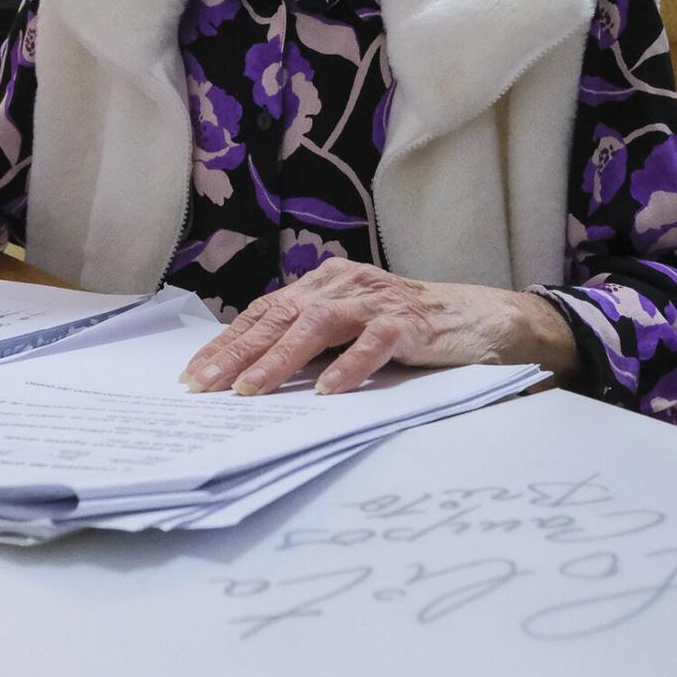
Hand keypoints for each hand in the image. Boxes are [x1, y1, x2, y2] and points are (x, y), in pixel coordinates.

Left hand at [180, 259, 580, 395]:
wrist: (482, 318)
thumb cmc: (410, 328)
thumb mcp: (353, 328)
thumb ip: (312, 341)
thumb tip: (253, 374)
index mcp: (325, 283)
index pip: (264, 312)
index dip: (227, 342)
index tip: (194, 375)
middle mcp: (344, 284)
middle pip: (279, 317)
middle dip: (236, 353)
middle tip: (203, 386)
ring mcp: (376, 301)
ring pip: (316, 326)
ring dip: (280, 360)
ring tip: (250, 391)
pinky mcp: (408, 322)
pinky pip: (372, 343)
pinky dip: (348, 367)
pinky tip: (326, 393)